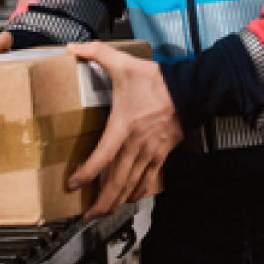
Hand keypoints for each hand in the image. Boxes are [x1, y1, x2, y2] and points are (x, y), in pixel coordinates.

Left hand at [66, 41, 181, 218]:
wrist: (191, 90)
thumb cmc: (157, 81)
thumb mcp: (125, 64)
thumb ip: (97, 53)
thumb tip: (72, 47)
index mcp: (124, 126)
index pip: (103, 157)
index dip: (87, 174)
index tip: (73, 185)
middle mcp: (136, 145)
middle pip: (117, 182)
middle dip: (100, 202)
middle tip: (85, 216)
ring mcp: (150, 153)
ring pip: (132, 185)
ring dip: (116, 202)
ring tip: (102, 214)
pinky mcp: (162, 154)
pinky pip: (149, 180)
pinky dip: (138, 193)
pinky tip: (130, 199)